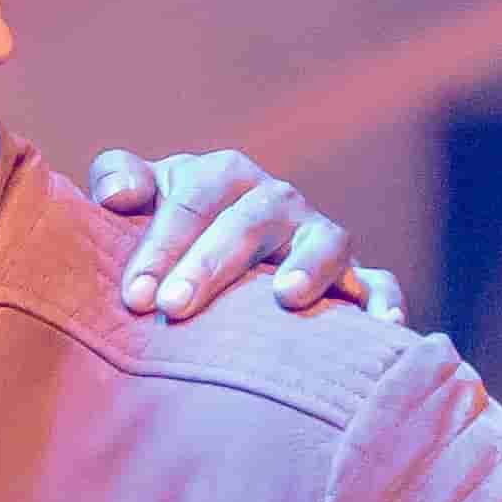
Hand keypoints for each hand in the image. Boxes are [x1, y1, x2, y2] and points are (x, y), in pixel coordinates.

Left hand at [82, 147, 395, 323]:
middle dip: (211, 263)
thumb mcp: (141, 198)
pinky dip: (383, 298)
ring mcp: (318, 237)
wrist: (210, 261)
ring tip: (286, 298)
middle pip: (251, 220)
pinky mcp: (354, 276)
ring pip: (328, 240)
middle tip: (173, 307)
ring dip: (311, 266)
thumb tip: (118, 196)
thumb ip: (119, 179)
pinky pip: (379, 281)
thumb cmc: (166, 233)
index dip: (161, 246)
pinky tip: (378, 324)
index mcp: (223, 177)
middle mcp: (276, 201)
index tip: (134, 296)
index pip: (192, 201)